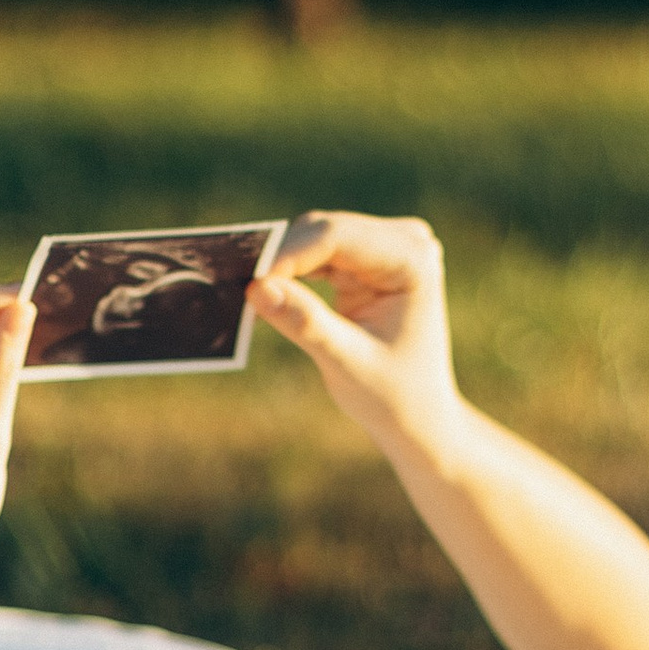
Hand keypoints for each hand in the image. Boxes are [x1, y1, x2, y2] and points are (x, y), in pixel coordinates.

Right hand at [248, 212, 462, 458]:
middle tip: (230, 286)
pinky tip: (260, 300)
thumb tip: (257, 288)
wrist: (418, 417)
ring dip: (276, 266)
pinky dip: (285, 276)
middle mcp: (403, 242)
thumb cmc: (394, 396)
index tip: (247, 282)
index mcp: (413, 259)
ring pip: (311, 240)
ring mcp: (383, 248)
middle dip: (276, 258)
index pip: (337, 237)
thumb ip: (306, 324)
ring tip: (242, 295)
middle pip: (322, 232)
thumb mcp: (348, 364)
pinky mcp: (362, 262)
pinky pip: (311, 257)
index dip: (287, 254)